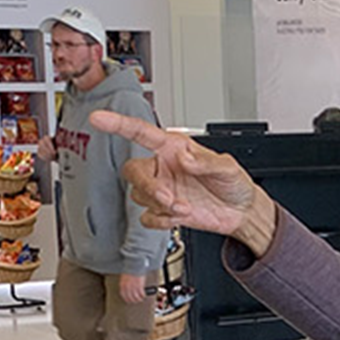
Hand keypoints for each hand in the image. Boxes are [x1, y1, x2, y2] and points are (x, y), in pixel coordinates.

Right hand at [87, 109, 275, 254]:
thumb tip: (185, 157)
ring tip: (184, 207)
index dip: (118, 124)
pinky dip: (160, 221)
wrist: (240, 212)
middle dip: (148, 187)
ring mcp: (161, 189)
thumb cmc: (234, 184)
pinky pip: (146, 217)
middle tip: (168, 198)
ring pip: (138, 195)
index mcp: (175, 148)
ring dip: (159, 205)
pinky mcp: (162, 211)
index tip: (99, 118)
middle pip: (133, 171)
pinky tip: (177, 217)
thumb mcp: (227, 167)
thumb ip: (205, 161)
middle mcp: (164, 167)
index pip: (141, 133)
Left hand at [115, 272, 145, 306]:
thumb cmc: (130, 270)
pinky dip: (143, 295)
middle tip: (135, 301)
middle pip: (130, 297)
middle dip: (133, 301)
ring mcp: (133, 287)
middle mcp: (127, 287)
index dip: (126, 299)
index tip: (128, 301)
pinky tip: (144, 296)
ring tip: (140, 299)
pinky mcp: (139, 286)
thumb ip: (124, 284)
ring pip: (136, 297)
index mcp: (122, 285)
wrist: (134, 266)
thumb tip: (127, 290)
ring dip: (138, 299)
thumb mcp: (124, 278)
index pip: (123, 295)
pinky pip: (141, 293)